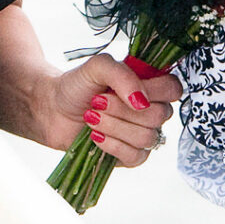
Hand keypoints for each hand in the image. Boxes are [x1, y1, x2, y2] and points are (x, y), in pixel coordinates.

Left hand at [35, 53, 181, 164]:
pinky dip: (112, 145)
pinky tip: (95, 136)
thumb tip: (141, 101)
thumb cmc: (76, 85)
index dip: (153, 91)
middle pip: (159, 116)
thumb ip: (121, 74)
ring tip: (91, 116)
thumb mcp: (96, 67)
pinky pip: (136, 157)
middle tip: (96, 101)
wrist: (51, 109)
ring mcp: (141, 133)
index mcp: (148, 85)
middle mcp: (150, 110)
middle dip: (122, 109)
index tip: (124, 89)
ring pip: (147, 138)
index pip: (173, 89)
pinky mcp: (130, 155)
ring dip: (113, 126)